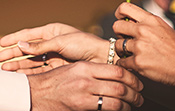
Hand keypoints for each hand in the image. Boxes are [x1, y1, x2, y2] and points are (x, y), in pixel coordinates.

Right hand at [0, 23, 107, 72]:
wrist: (102, 59)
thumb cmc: (84, 44)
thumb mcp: (61, 42)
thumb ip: (40, 46)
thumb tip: (21, 45)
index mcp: (51, 31)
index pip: (28, 35)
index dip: (13, 38)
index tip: (0, 43)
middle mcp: (50, 43)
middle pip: (27, 49)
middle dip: (13, 54)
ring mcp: (53, 56)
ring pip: (31, 61)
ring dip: (18, 65)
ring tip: (5, 70)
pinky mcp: (57, 67)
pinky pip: (39, 70)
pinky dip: (28, 72)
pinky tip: (18, 75)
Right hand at [28, 61, 143, 110]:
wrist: (34, 93)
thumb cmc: (53, 81)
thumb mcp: (73, 70)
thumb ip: (92, 72)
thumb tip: (113, 76)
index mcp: (85, 68)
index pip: (117, 71)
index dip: (133, 78)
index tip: (138, 83)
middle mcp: (86, 80)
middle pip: (120, 87)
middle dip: (135, 94)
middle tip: (140, 97)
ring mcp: (83, 96)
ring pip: (116, 101)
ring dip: (129, 105)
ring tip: (133, 106)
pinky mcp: (80, 108)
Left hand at [112, 3, 174, 86]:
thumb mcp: (163, 27)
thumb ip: (147, 23)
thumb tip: (132, 22)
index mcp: (150, 20)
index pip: (125, 7)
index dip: (119, 13)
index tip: (120, 20)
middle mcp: (143, 30)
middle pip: (116, 26)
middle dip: (118, 34)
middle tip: (124, 39)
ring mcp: (139, 46)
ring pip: (117, 45)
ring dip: (121, 50)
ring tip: (130, 54)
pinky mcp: (138, 62)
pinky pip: (122, 61)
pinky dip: (125, 64)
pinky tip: (132, 64)